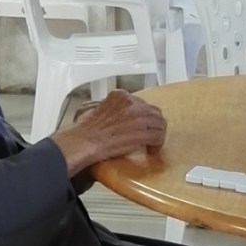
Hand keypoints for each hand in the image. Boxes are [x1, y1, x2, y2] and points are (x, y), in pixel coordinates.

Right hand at [51, 89, 165, 177]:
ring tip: (151, 143)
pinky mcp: (142, 132)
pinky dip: (157, 145)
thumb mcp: (95, 107)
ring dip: (156, 134)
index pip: (140, 102)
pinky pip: (158, 137)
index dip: (142, 115)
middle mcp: (132, 103)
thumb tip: (114, 113)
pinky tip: (151, 150)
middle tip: (149, 133)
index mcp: (120, 95)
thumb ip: (109, 106)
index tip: (140, 123)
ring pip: (159, 124)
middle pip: (153, 111)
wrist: (85, 141)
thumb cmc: (86, 129)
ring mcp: (138, 117)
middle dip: (152, 123)